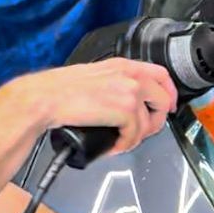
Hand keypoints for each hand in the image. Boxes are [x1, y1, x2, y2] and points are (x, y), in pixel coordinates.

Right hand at [11, 59, 176, 154]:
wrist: (44, 99)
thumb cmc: (60, 90)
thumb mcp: (95, 75)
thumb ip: (116, 81)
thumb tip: (129, 98)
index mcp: (124, 66)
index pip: (162, 74)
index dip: (169, 92)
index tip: (168, 105)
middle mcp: (132, 77)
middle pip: (163, 101)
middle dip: (155, 122)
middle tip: (141, 132)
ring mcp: (130, 93)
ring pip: (149, 123)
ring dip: (135, 138)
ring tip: (120, 142)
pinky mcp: (125, 112)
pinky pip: (134, 135)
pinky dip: (124, 145)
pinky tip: (112, 146)